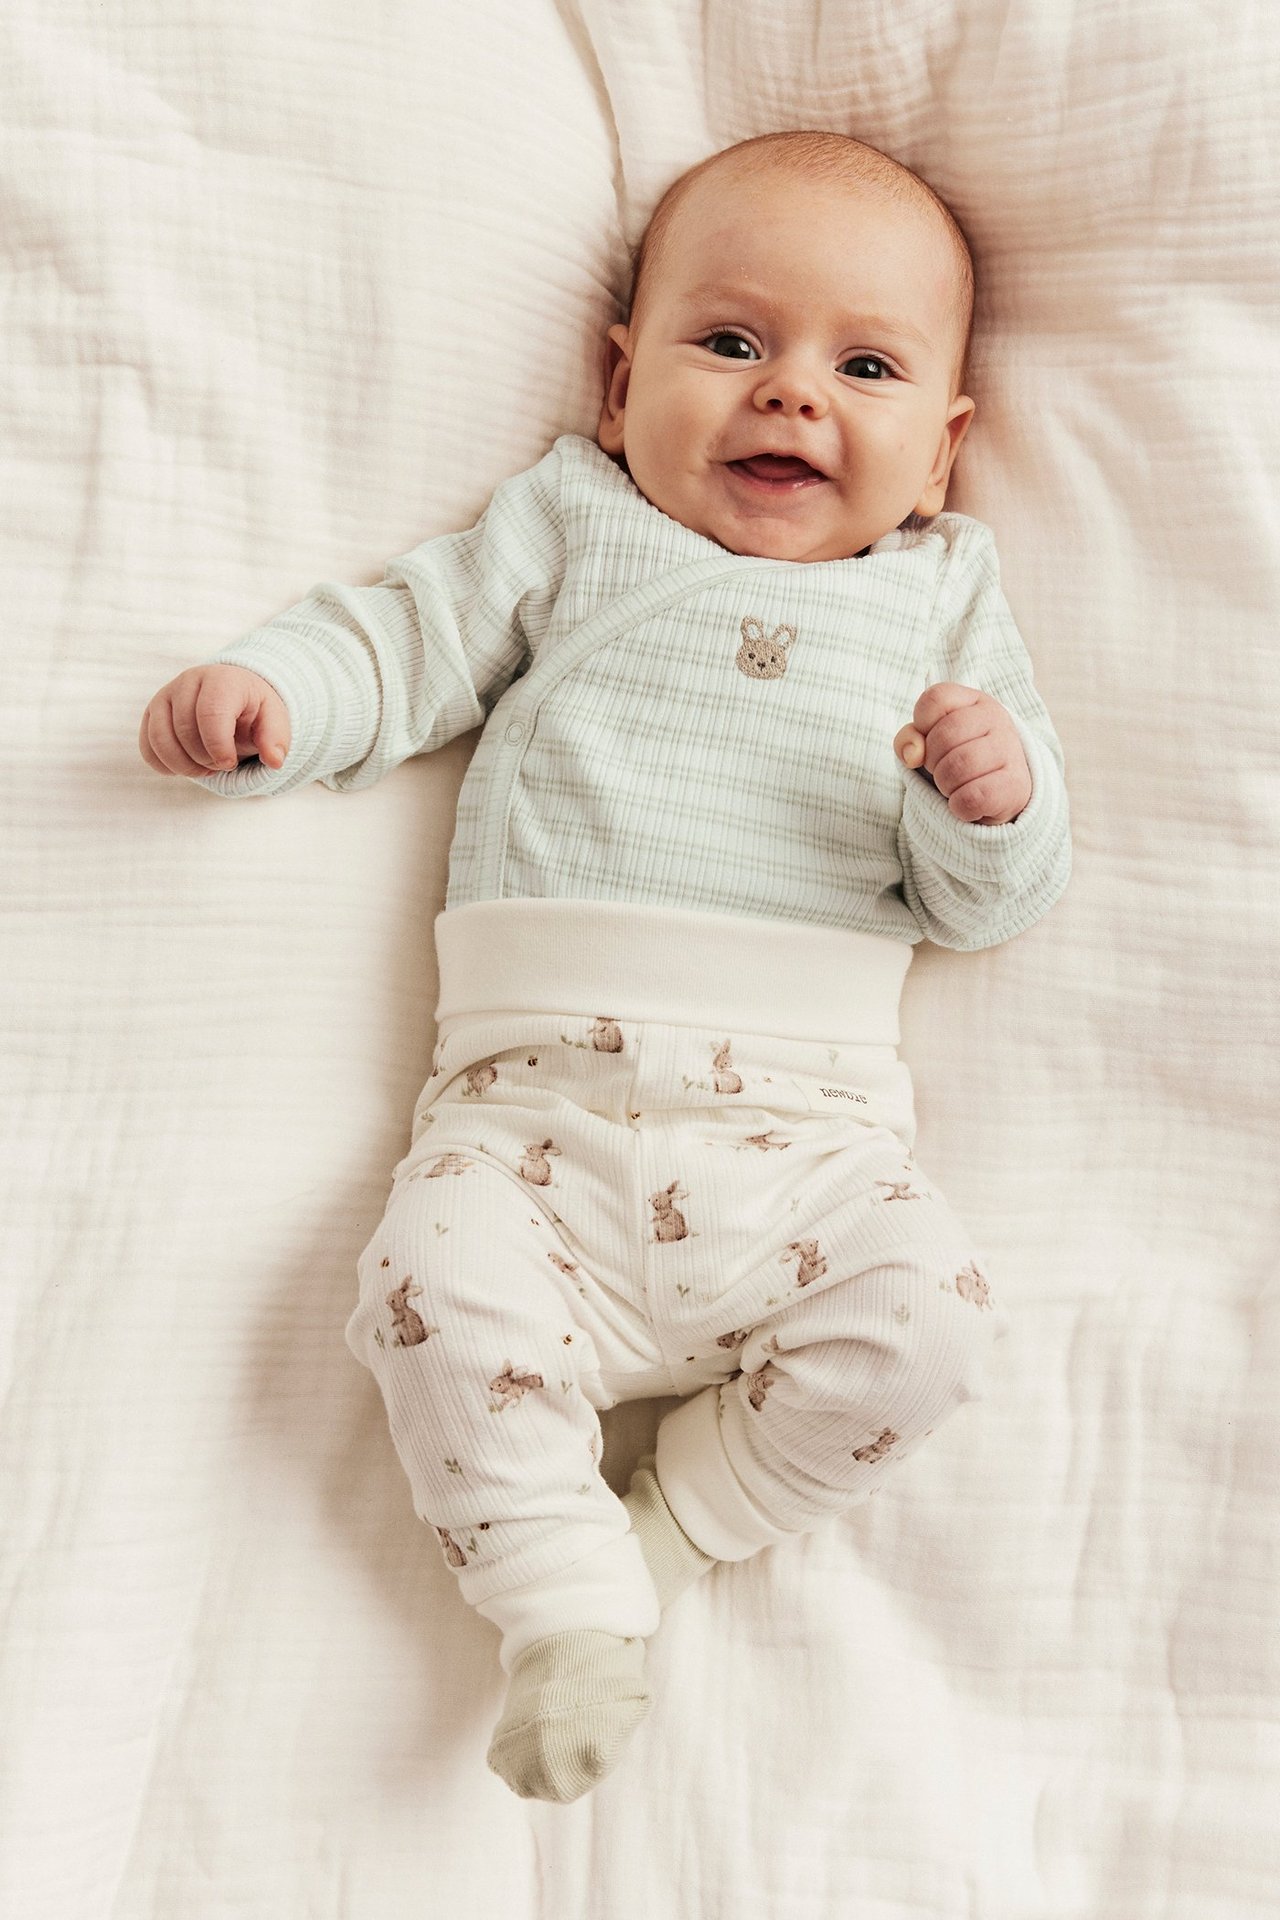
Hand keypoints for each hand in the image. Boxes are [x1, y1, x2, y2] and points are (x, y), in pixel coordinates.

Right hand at [139, 666, 290, 777]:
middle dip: (204, 759)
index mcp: (222, 679)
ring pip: (160, 739)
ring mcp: (165, 695)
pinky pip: (147, 747)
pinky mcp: (152, 713)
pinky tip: (186, 767)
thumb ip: (276, 739)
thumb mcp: (274, 721)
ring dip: (183, 766)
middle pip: (184, 730)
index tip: (229, 763)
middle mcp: (188, 681)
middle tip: (222, 765)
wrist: (234, 698)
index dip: (218, 747)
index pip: (210, 714)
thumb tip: (274, 761)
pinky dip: (165, 766)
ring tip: (204, 769)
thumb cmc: (254, 711)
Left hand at [893, 683, 1031, 825]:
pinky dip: (959, 806)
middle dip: (932, 762)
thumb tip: (912, 755)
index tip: (931, 741)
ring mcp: (1010, 750)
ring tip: (954, 786)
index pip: (935, 700)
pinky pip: (972, 798)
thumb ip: (909, 739)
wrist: (1000, 792)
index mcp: (974, 701)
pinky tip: (966, 802)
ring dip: (945, 785)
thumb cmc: (957, 759)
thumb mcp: (930, 741)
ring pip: (957, 768)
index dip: (922, 725)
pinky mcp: (1016, 785)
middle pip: (943, 737)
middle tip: (943, 769)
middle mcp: (996, 719)